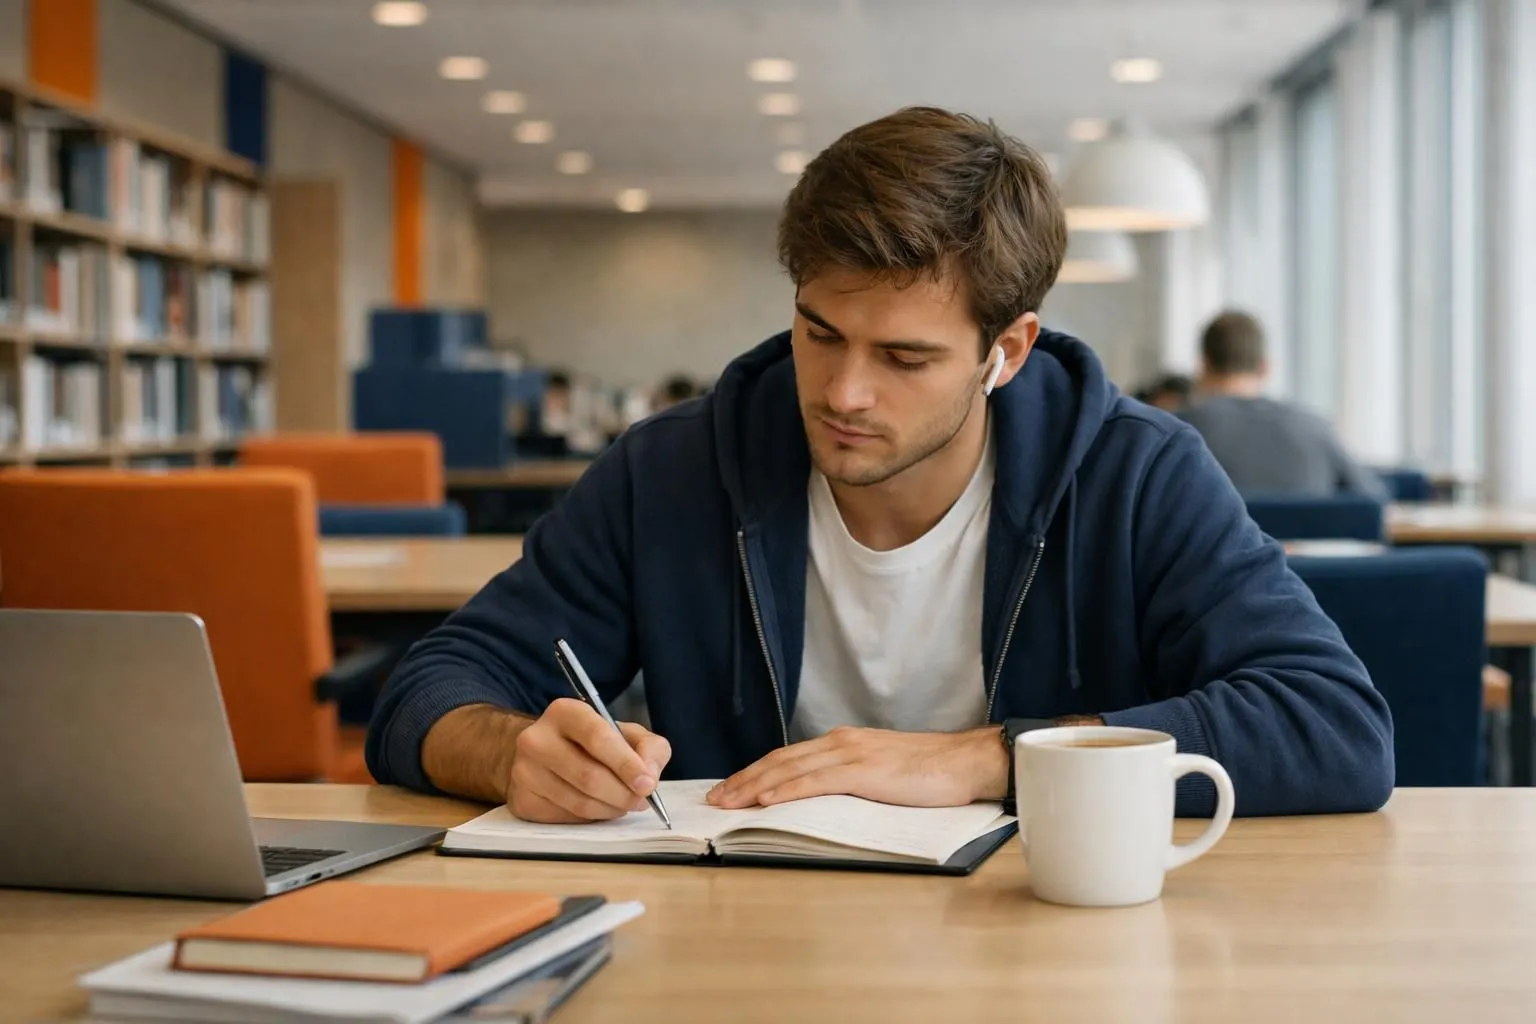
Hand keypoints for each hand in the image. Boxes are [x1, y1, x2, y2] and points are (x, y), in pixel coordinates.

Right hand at [507, 698, 672, 822]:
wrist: (546, 756)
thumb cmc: (594, 744)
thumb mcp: (626, 734)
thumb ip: (649, 748)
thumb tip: (650, 776)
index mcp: (565, 712)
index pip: (598, 738)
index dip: (626, 764)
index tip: (648, 784)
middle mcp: (536, 738)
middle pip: (588, 776)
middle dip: (623, 794)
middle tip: (641, 800)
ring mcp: (524, 771)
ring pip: (578, 802)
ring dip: (610, 809)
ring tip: (623, 804)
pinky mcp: (522, 800)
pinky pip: (566, 818)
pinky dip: (591, 818)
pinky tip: (598, 807)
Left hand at [706, 726, 1006, 808]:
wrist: (967, 762)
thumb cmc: (931, 773)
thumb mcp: (882, 773)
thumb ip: (852, 780)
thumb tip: (824, 800)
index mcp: (845, 743)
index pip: (789, 757)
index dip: (756, 772)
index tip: (731, 788)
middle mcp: (841, 742)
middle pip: (780, 761)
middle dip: (743, 780)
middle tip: (715, 799)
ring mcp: (851, 754)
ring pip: (790, 769)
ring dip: (754, 786)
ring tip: (729, 803)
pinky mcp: (863, 771)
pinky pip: (816, 782)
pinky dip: (786, 790)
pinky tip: (766, 801)